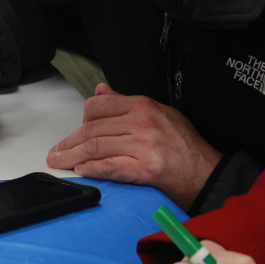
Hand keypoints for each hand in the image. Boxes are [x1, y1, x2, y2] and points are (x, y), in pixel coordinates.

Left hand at [45, 83, 220, 209]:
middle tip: (55, 153)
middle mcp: (142, 122)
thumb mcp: (159, 113)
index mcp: (142, 106)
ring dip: (72, 157)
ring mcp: (143, 145)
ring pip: (96, 147)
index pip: (97, 108)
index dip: (79, 122)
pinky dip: (91, 169)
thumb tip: (100, 90)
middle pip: (92, 129)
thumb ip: (126, 103)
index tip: (70, 134)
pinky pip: (109, 166)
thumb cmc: (184, 146)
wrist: (208, 173)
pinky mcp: (145, 168)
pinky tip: (81, 171)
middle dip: (69, 143)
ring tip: (60, 163)